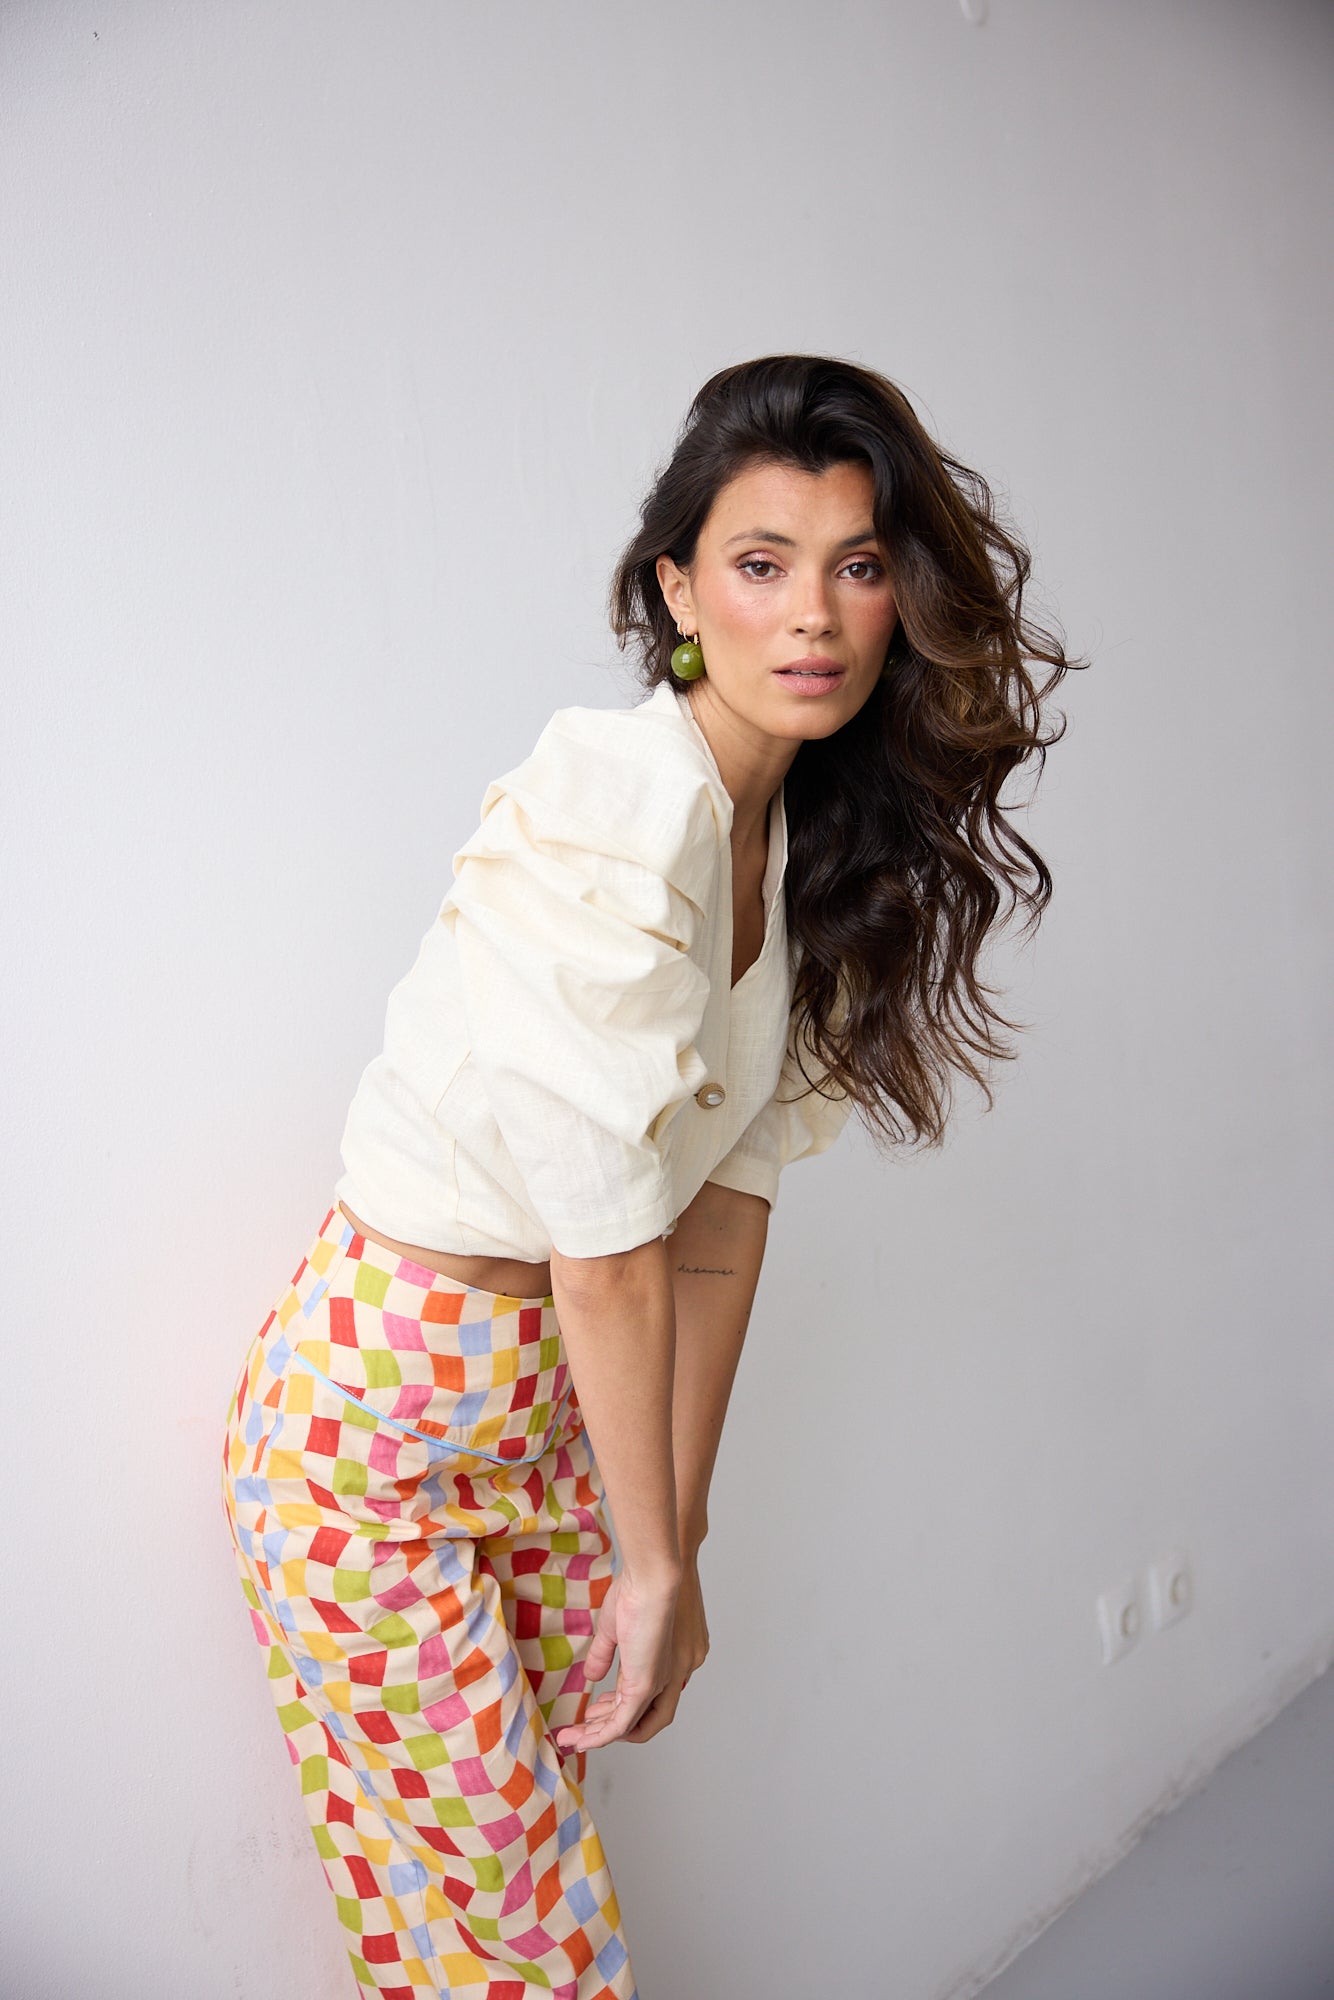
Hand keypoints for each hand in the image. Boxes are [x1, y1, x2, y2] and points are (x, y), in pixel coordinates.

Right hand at [554, 1567, 678, 1755]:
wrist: (652, 1579)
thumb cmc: (637, 1592)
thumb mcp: (614, 1629)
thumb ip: (604, 1655)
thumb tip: (591, 1675)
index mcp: (657, 1664)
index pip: (638, 1700)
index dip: (613, 1709)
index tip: (591, 1710)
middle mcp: (662, 1680)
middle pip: (634, 1720)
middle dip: (603, 1728)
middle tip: (579, 1728)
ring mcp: (654, 1685)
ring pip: (626, 1727)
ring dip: (596, 1736)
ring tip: (571, 1738)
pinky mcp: (644, 1687)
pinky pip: (621, 1724)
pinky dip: (599, 1736)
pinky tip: (580, 1739)